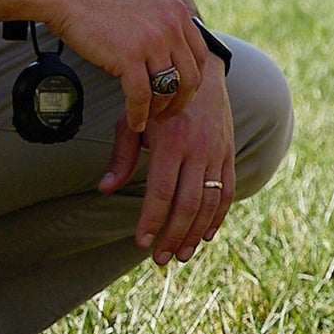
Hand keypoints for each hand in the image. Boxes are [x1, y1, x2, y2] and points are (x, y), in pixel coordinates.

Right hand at [44, 0, 209, 135]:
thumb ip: (157, 18)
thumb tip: (160, 40)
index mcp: (175, 11)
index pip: (199, 54)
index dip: (193, 78)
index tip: (182, 91)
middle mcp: (170, 26)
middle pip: (191, 76)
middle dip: (181, 101)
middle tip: (169, 113)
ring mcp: (152, 42)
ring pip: (168, 89)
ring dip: (160, 110)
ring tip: (149, 119)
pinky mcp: (129, 57)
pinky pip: (141, 96)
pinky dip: (139, 114)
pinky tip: (134, 121)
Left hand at [98, 59, 236, 264]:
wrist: (200, 73)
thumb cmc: (158, 101)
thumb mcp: (134, 122)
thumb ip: (122, 157)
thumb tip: (104, 189)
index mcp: (171, 142)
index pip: (161, 191)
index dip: (152, 221)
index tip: (141, 242)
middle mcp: (198, 149)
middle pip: (188, 203)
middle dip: (174, 235)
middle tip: (160, 259)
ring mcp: (217, 152)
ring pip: (209, 202)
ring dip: (196, 232)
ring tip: (182, 254)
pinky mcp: (229, 153)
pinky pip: (227, 190)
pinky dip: (218, 216)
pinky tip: (206, 234)